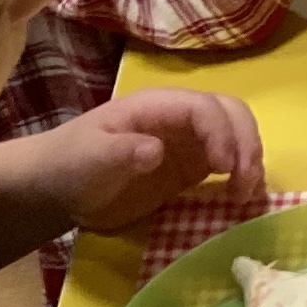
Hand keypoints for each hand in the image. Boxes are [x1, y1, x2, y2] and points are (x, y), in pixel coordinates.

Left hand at [25, 87, 269, 239]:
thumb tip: (158, 151)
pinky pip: (228, 164)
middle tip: (245, 182)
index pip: (204, 108)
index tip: (224, 170)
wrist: (56, 188)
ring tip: (245, 195)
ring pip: (237, 135)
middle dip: (246, 143)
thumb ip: (121, 152)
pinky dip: (242, 177)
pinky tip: (242, 199)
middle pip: (231, 113)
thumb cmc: (69, 164)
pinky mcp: (190, 169)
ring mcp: (188, 143)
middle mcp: (180, 118)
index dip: (222, 133)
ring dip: (250, 160)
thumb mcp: (88, 158)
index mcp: (157, 106)